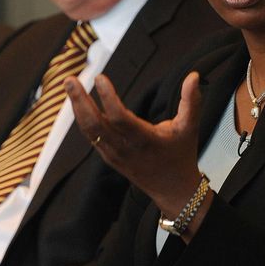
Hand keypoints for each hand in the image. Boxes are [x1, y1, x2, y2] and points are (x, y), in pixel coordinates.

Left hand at [66, 72, 202, 218]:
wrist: (172, 190)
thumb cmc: (180, 156)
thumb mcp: (190, 127)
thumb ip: (191, 100)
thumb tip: (194, 76)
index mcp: (145, 140)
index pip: (120, 118)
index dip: (108, 98)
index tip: (100, 78)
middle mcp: (125, 149)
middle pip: (95, 124)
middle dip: (80, 101)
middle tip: (70, 80)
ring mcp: (114, 154)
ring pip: (89, 130)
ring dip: (77, 108)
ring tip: (70, 86)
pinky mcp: (109, 157)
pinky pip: (91, 136)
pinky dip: (82, 119)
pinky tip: (78, 103)